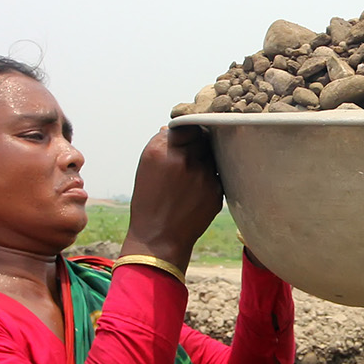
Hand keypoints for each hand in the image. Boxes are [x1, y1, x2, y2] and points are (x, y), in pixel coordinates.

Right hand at [121, 125, 221, 268]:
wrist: (159, 238)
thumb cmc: (149, 202)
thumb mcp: (146, 168)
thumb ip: (162, 145)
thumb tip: (173, 129)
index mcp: (160, 151)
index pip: (186, 125)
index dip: (190, 130)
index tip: (190, 135)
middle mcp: (182, 159)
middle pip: (203, 137)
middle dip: (200, 144)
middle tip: (193, 156)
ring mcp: (202, 175)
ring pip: (213, 156)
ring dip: (207, 161)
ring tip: (192, 178)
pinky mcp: (215, 190)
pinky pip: (217, 175)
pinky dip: (210, 179)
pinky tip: (197, 192)